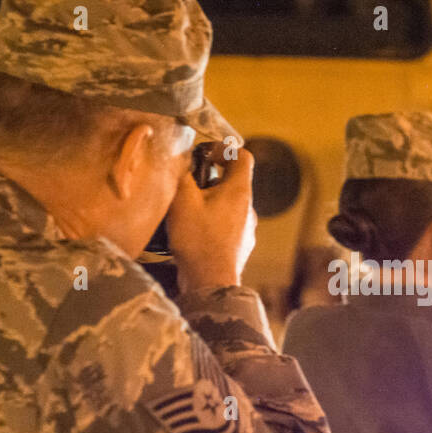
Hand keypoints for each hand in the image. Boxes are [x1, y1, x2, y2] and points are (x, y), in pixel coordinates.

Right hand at [167, 146, 256, 292]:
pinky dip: (213, 223)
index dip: (223, 149)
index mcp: (240, 191)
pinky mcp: (240, 247)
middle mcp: (249, 209)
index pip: (243, 156)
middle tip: (188, 186)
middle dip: (210, 179)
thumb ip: (182, 175)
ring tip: (187, 212)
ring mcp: (247, 229)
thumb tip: (182, 160)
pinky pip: (227, 226)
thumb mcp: (182, 201)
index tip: (204, 157)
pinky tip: (194, 233)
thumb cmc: (198, 240)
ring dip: (210, 203)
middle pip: (233, 181)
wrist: (210, 283)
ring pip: (229, 205)